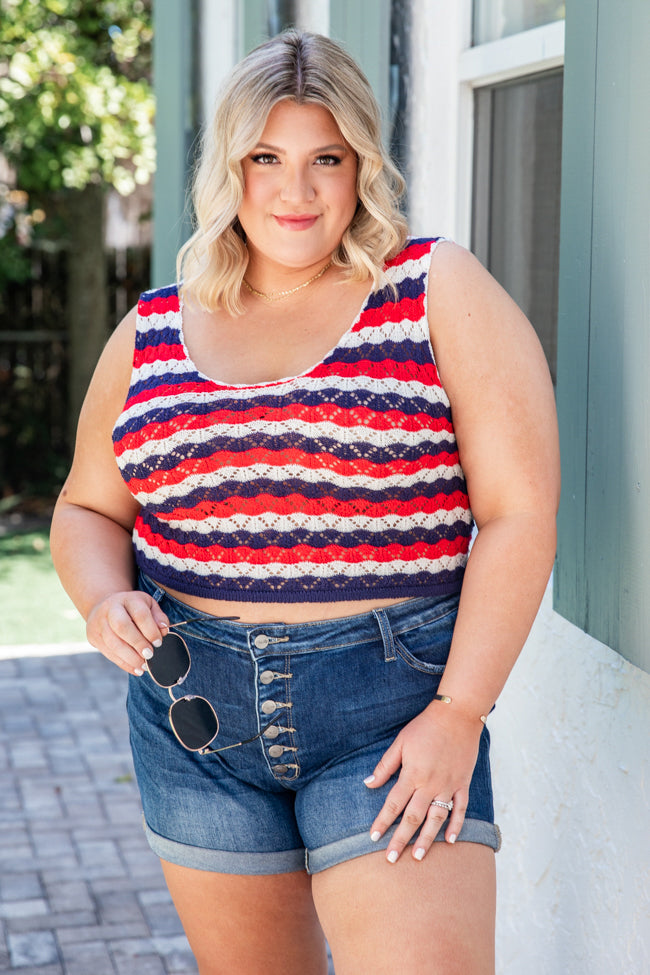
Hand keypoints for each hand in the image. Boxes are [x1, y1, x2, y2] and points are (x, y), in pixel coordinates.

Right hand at [86, 591, 168, 675]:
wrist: (105, 606)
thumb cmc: (132, 608)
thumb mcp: (148, 605)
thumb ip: (158, 617)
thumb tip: (164, 630)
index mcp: (128, 599)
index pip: (140, 614)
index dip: (151, 630)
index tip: (158, 642)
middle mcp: (110, 608)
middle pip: (122, 626)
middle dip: (138, 643)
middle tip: (150, 654)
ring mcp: (99, 623)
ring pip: (113, 643)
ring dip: (130, 658)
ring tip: (144, 666)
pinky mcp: (93, 637)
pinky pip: (108, 653)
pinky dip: (123, 663)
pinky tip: (135, 669)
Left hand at [364, 705, 481, 862]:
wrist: (457, 715)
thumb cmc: (425, 727)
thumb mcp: (401, 743)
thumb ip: (385, 766)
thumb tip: (368, 784)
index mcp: (413, 774)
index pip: (393, 804)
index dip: (382, 822)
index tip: (372, 837)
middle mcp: (430, 785)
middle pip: (413, 818)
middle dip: (400, 840)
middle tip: (391, 859)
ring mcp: (448, 786)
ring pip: (436, 819)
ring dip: (426, 839)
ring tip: (418, 857)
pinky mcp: (462, 784)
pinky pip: (460, 810)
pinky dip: (456, 826)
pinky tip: (449, 841)